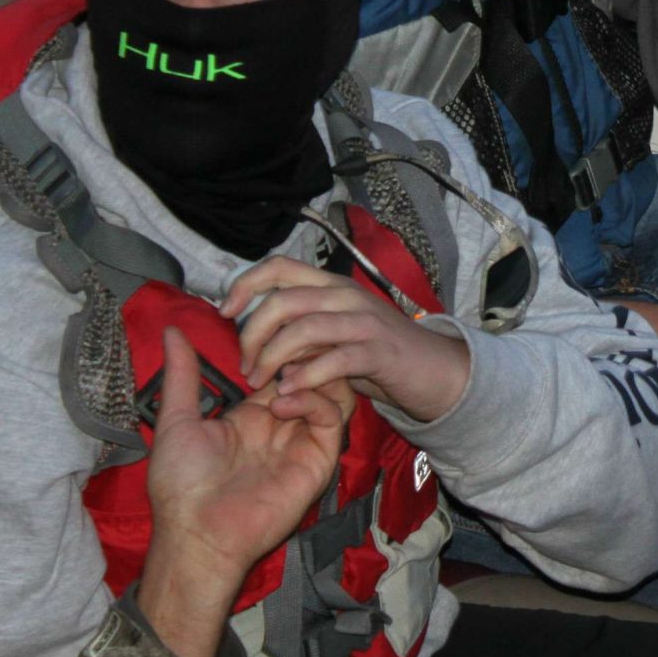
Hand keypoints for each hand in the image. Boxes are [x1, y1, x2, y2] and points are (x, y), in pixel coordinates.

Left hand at [135, 328, 343, 656]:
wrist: (199, 533)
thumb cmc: (182, 485)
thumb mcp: (177, 420)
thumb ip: (182, 375)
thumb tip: (172, 331)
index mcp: (250, 415)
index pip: (278, 368)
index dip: (276, 347)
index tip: (265, 332)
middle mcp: (280, 425)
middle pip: (309, 374)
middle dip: (300, 352)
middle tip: (284, 342)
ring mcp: (301, 441)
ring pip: (330, 390)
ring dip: (311, 373)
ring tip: (285, 372)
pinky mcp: (317, 459)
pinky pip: (332, 418)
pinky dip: (314, 400)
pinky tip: (285, 401)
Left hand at [221, 257, 472, 423]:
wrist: (434, 371)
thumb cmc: (378, 354)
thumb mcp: (335, 334)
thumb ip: (300, 329)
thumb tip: (258, 334)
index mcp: (331, 285)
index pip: (279, 266)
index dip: (246, 283)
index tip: (223, 312)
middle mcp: (345, 295)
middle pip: (284, 298)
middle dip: (253, 332)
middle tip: (245, 366)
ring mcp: (364, 322)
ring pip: (305, 326)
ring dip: (273, 356)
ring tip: (260, 382)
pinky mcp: (379, 353)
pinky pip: (336, 359)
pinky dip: (308, 375)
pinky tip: (291, 390)